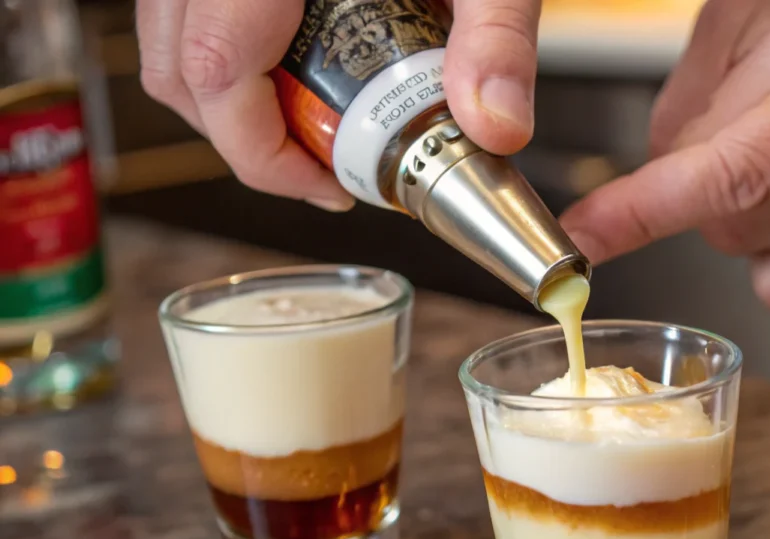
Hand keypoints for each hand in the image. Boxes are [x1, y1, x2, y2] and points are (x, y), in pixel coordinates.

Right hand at [137, 0, 540, 210]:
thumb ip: (496, 34)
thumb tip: (497, 127)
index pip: (214, 71)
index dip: (262, 155)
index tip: (329, 186)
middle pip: (177, 70)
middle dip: (249, 141)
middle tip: (328, 164)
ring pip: (169, 42)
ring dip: (235, 104)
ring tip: (317, 123)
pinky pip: (184, 10)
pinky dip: (230, 58)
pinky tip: (299, 63)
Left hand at [559, 0, 769, 312]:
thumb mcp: (765, 4)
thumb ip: (696, 93)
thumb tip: (656, 167)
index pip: (719, 178)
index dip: (640, 213)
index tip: (584, 237)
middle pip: (730, 226)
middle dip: (695, 187)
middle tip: (725, 121)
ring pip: (763, 262)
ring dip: (737, 218)